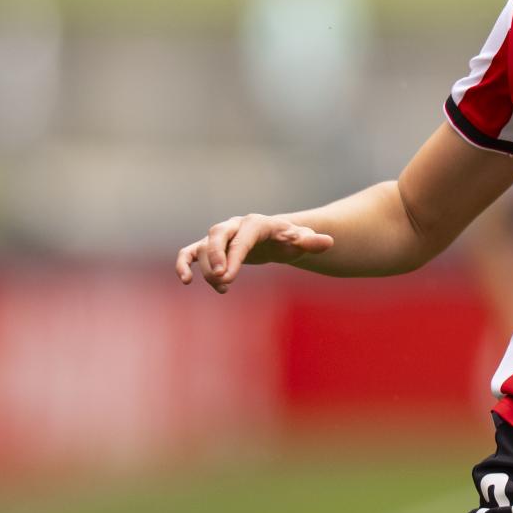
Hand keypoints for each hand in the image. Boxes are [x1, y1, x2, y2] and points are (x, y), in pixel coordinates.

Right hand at [175, 214, 334, 293]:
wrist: (278, 239)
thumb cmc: (290, 240)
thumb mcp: (302, 242)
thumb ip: (312, 242)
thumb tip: (328, 242)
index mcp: (257, 223)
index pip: (242, 239)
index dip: (234, 257)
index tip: (229, 278)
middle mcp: (235, 225)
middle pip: (217, 235)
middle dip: (216, 257)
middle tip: (222, 279)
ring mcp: (221, 236)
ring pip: (203, 247)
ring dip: (209, 270)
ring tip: (224, 289)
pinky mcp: (210, 247)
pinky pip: (191, 252)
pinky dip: (185, 263)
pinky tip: (185, 280)